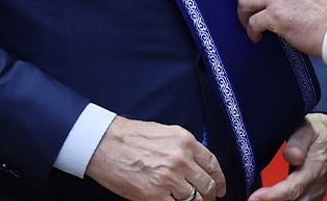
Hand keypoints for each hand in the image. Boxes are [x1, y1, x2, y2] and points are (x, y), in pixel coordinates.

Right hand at [85, 116, 225, 200]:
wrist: (105, 144)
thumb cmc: (132, 136)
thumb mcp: (166, 133)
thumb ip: (185, 148)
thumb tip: (197, 165)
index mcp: (186, 142)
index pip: (212, 164)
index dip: (220, 180)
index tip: (221, 188)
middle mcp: (181, 160)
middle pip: (207, 185)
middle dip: (210, 195)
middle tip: (209, 199)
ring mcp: (169, 179)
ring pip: (194, 199)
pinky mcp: (154, 195)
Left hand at [248, 113, 326, 200]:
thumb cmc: (315, 133)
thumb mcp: (307, 129)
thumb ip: (298, 142)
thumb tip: (292, 156)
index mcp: (316, 167)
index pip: (294, 188)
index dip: (274, 195)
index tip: (254, 197)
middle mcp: (317, 185)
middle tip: (250, 199)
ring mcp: (316, 193)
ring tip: (256, 199)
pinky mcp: (312, 197)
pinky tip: (267, 199)